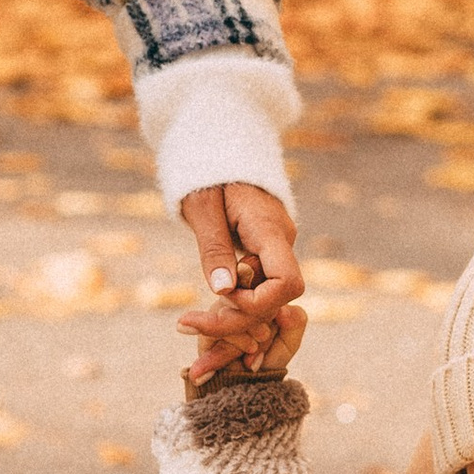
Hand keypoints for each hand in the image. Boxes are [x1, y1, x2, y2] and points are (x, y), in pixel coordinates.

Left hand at [175, 182, 302, 385]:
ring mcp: (277, 248)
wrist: (222, 150)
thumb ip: (214, 249)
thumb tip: (223, 291)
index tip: (222, 295)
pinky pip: (259, 287)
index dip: (258, 303)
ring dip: (232, 314)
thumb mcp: (202, 208)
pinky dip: (236, 301)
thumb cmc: (208, 173)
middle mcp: (282, 242)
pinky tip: (208, 306)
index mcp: (269, 229)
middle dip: (237, 318)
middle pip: (276, 299)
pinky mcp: (267, 253)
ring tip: (188, 320)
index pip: (287, 283)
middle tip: (186, 324)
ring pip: (266, 297)